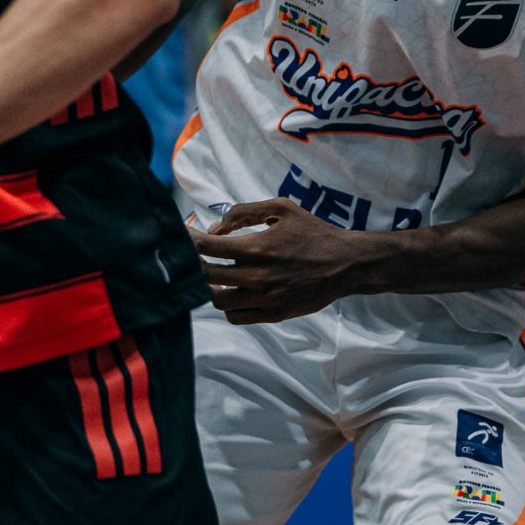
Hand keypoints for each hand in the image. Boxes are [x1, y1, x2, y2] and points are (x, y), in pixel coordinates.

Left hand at [189, 199, 358, 322]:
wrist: (345, 263)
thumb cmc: (313, 231)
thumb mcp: (282, 208)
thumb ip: (245, 212)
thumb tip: (215, 227)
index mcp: (256, 247)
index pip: (206, 247)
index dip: (186, 241)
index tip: (178, 236)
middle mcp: (256, 276)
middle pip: (205, 276)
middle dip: (191, 265)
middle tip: (188, 258)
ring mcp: (264, 299)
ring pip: (217, 301)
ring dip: (210, 288)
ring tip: (214, 276)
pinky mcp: (272, 315)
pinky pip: (236, 317)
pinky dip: (228, 305)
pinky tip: (233, 291)